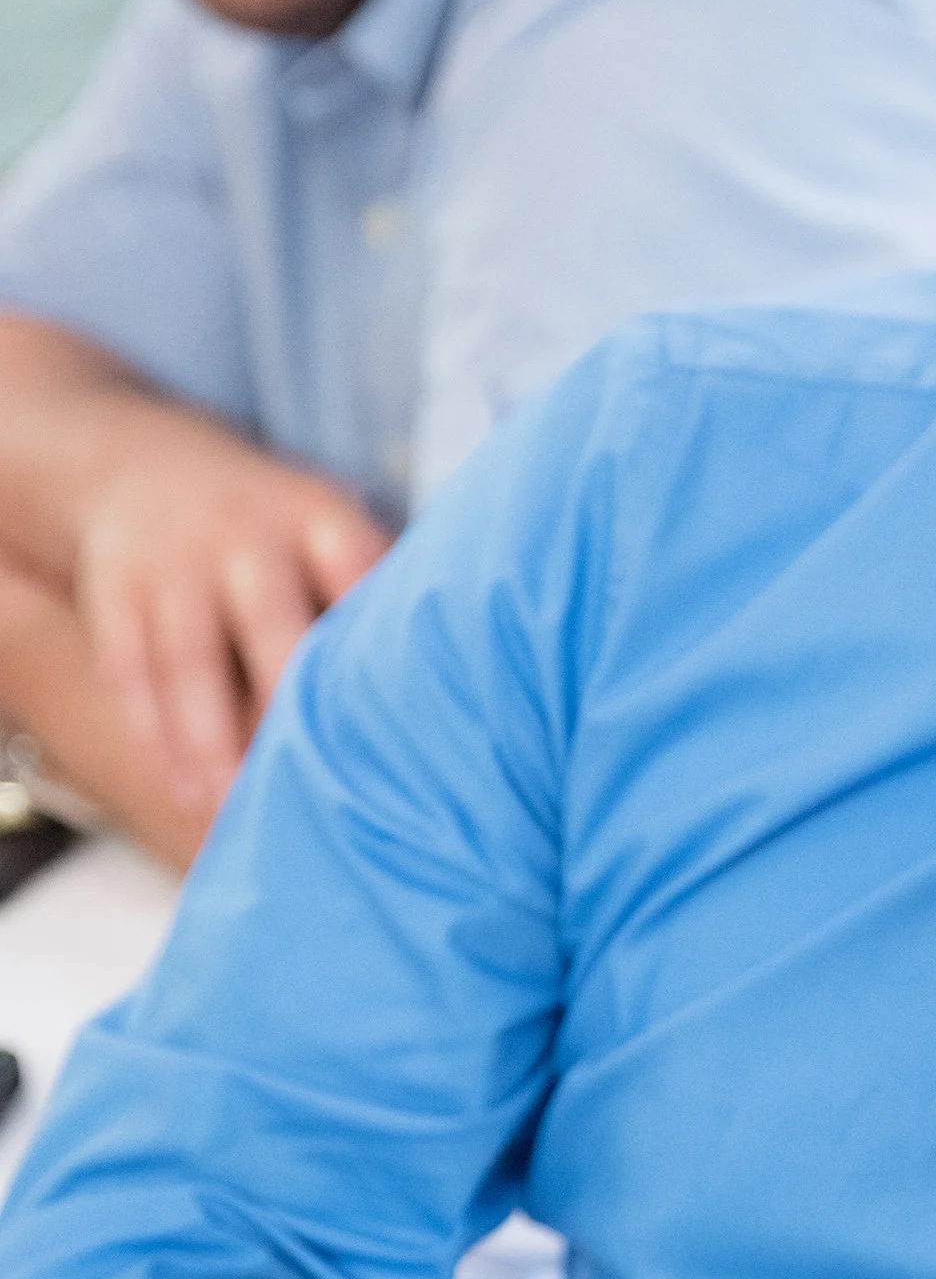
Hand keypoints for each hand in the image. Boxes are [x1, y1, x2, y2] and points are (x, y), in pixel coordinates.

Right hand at [71, 429, 387, 821]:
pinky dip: (156, 734)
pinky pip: (132, 668)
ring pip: (189, 661)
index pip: (355, 571)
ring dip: (210, 743)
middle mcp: (246, 536)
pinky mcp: (116, 589)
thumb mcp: (329, 529)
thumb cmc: (276, 533)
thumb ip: (381, 594)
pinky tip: (184, 789)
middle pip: (270, 621)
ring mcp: (174, 561)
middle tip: (319, 787)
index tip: (409, 713)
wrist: (141, 465)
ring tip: (233, 813)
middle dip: (289, 704)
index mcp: (319, 519)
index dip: (375, 633)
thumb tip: (476, 692)